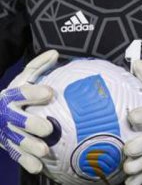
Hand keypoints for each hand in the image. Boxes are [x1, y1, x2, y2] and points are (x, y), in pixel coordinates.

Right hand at [0, 50, 58, 173]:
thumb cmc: (15, 94)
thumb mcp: (22, 79)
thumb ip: (38, 67)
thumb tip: (56, 53)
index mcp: (11, 96)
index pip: (21, 93)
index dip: (33, 92)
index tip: (49, 93)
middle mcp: (6, 114)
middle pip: (18, 120)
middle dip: (31, 124)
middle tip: (47, 128)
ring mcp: (5, 131)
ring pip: (16, 140)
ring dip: (30, 146)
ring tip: (45, 150)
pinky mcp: (6, 145)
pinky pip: (16, 155)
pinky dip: (26, 162)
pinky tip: (38, 167)